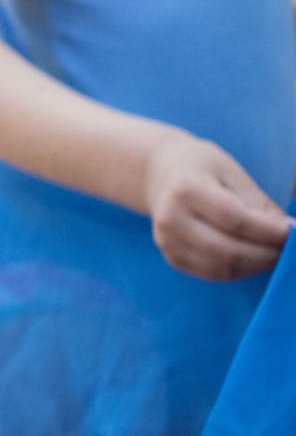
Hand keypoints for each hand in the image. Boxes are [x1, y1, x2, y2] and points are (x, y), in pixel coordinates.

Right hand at [143, 132, 290, 281]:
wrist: (159, 174)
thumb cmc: (200, 168)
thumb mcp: (231, 173)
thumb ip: (259, 205)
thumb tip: (288, 233)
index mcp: (185, 189)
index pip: (236, 220)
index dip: (270, 232)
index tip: (293, 232)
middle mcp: (170, 219)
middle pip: (228, 250)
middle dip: (267, 254)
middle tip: (289, 249)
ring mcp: (167, 241)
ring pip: (223, 268)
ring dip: (256, 266)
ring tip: (273, 253)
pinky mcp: (172, 257)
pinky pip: (213, 273)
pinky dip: (240, 270)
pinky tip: (252, 257)